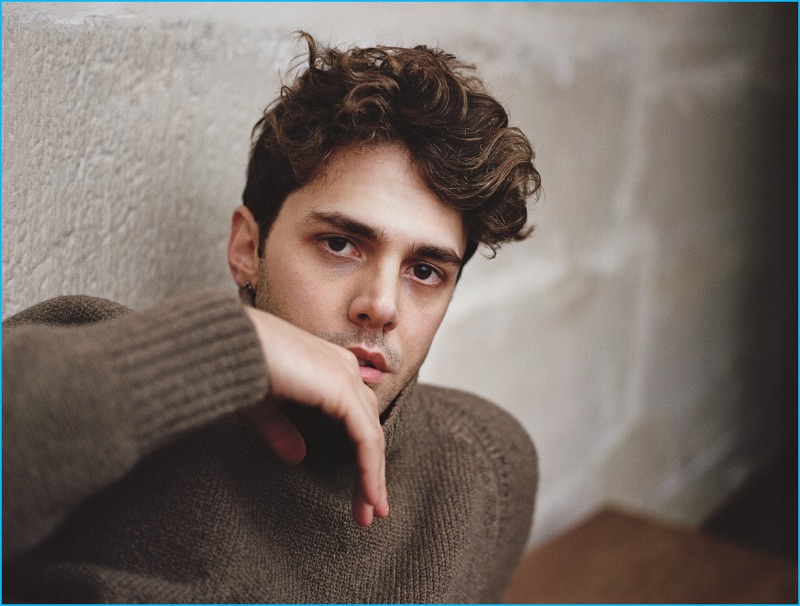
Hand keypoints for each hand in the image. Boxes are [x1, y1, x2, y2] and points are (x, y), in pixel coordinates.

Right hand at [242, 306, 387, 526]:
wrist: (226, 347)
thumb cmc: (237, 367)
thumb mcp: (263, 406)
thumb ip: (282, 429)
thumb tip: (298, 456)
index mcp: (329, 367)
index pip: (355, 417)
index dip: (359, 456)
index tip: (358, 494)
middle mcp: (344, 367)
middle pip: (368, 428)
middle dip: (370, 472)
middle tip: (370, 510)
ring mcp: (346, 376)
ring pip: (371, 436)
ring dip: (373, 478)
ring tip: (371, 513)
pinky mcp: (342, 389)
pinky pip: (366, 438)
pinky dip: (370, 470)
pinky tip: (369, 495)